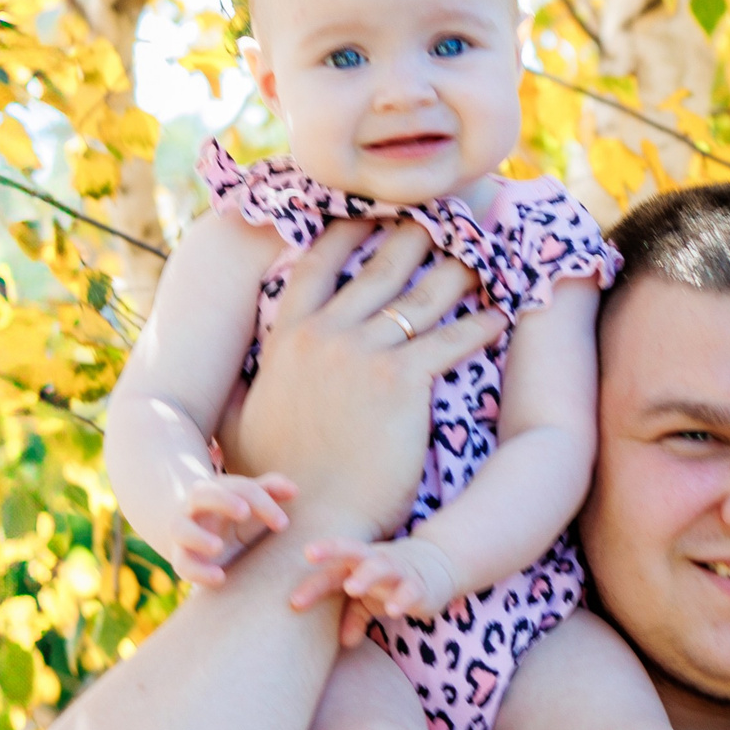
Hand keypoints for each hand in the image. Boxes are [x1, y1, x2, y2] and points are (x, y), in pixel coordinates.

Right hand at [161, 471, 296, 585]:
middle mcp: (196, 507)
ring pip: (180, 529)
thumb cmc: (236, 515)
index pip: (240, 488)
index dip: (262, 503)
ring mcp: (184, 531)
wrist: (200, 536)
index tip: (283, 524)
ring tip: (218, 546)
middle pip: (201, 495)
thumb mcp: (252, 502)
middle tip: (244, 513)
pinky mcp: (181, 557)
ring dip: (198, 537)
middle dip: (223, 501)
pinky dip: (198, 571)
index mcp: (218, 489)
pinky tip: (220, 577)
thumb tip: (294, 490)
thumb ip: (271, 491)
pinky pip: (182, 564)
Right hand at [217, 222, 502, 535]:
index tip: (376, 212)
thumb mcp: (240, 418)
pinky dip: (480, 325)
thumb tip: (227, 378)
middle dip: (414, 237)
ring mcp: (363, 355)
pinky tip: (501, 314)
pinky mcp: (402, 382)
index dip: (351, 231)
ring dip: (455, 271)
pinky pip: (452, 341)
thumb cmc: (277, 478)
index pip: (320, 263)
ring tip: (480, 254)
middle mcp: (324, 335)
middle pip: (379, 268)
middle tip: (443, 218)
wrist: (306, 518)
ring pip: (421, 298)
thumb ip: (240, 385)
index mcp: (287, 336)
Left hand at [290, 535, 461, 618]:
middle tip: (310, 554)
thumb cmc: (391, 583)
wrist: (439, 565)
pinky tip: (393, 611)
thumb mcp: (369, 600)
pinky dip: (402, 598)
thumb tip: (345, 643)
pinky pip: (411, 589)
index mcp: (357, 564)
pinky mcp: (420, 585)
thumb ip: (353, 617)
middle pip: (352, 551)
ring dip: (366, 575)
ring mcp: (399, 571)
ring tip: (352, 588)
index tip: (294, 601)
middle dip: (332, 550)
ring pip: (382, 567)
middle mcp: (375, 561)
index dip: (313, 585)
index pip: (332, 572)